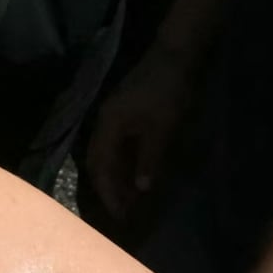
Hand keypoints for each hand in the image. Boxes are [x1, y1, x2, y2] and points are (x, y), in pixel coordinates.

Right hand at [81, 38, 196, 230]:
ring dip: (115, 176)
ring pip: (106, 154)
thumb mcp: (161, 129)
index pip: (101, 168)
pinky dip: (122, 162)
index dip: (109, 194)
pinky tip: (134, 172)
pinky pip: (116, 144)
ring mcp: (112, 115)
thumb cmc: (168, 92)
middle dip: (108, 188)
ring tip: (129, 197)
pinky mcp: (124, 112)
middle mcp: (104, 122)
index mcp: (108, 126)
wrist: (174, 55)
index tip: (119, 216)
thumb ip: (149, 159)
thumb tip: (141, 189)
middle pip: (98, 162)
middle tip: (122, 211)